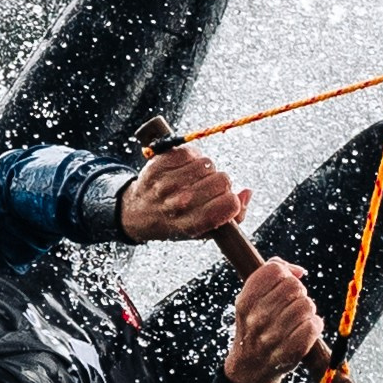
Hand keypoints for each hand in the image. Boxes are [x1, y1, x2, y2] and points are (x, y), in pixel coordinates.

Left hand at [119, 146, 249, 242]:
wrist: (136, 212)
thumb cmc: (176, 221)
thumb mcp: (203, 231)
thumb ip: (233, 218)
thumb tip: (246, 192)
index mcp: (191, 225)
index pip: (229, 204)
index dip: (232, 201)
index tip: (225, 201)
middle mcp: (177, 205)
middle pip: (222, 180)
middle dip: (221, 183)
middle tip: (209, 189)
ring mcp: (165, 184)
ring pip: (207, 164)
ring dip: (205, 170)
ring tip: (196, 178)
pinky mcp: (157, 165)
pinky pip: (189, 152)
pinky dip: (191, 157)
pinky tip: (185, 168)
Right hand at [223, 259, 321, 382]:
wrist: (250, 366)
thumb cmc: (255, 325)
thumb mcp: (251, 298)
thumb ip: (270, 273)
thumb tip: (299, 272)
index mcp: (246, 301)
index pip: (275, 271)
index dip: (285, 275)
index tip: (282, 287)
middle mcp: (256, 319)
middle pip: (294, 286)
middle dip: (298, 293)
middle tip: (292, 306)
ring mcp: (272, 338)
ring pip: (306, 305)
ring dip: (307, 310)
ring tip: (298, 319)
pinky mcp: (290, 352)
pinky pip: (313, 326)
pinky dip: (314, 325)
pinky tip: (305, 329)